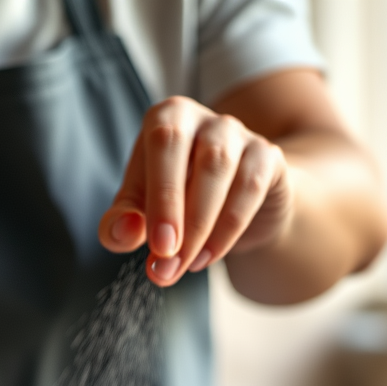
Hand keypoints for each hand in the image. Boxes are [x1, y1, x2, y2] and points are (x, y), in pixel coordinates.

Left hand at [99, 96, 292, 286]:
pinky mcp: (267, 158)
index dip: (160, 196)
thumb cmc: (173, 202)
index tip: (159, 246)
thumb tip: (125, 231)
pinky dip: (228, 229)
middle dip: (177, 211)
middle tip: (167, 261)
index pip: (161, 142)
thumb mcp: (138, 213)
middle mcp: (202, 118)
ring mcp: (238, 134)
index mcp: (166, 119)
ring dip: (201, 227)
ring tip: (184, 265)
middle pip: (195, 153)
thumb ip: (119, 224)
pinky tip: (208, 257)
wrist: (230, 207)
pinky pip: (250, 189)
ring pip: (222, 170)